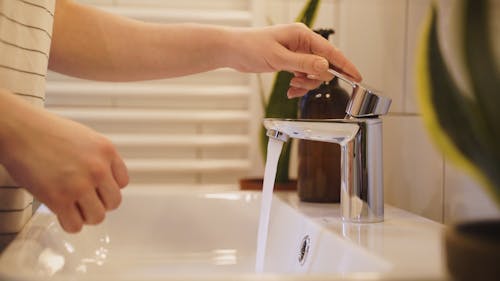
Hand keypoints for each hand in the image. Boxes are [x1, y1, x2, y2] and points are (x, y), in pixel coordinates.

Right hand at [0, 92, 128, 232]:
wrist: (19, 129)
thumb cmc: (45, 131)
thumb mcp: (86, 138)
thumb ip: (98, 158)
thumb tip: (104, 180)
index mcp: (106, 151)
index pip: (123, 182)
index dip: (108, 188)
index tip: (98, 189)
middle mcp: (98, 169)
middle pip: (114, 202)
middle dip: (100, 204)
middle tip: (86, 201)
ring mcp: (79, 185)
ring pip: (97, 217)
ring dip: (86, 216)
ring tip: (74, 208)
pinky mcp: (59, 199)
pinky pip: (75, 225)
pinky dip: (70, 224)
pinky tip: (63, 214)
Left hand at [227, 23, 361, 97]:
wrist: (233, 50)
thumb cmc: (251, 47)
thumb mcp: (279, 58)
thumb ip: (303, 64)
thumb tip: (326, 68)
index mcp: (302, 35)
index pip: (330, 51)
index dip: (345, 65)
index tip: (357, 77)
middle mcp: (302, 42)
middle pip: (323, 65)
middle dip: (315, 78)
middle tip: (301, 83)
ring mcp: (296, 52)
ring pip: (313, 73)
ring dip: (306, 84)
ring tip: (293, 87)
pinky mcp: (290, 61)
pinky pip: (303, 75)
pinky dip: (299, 85)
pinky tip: (291, 89)